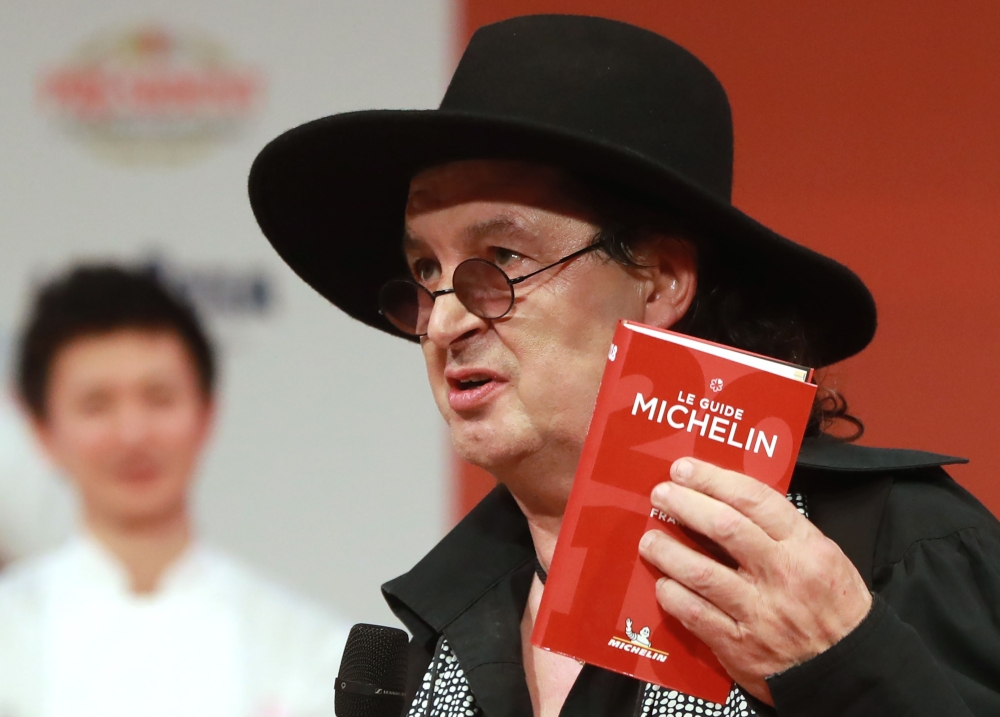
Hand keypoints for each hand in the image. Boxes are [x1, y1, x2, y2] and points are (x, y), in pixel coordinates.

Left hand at [637, 457, 871, 704]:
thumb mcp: (824, 557)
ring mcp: (759, 613)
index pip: (754, 499)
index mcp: (806, 548)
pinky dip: (673, 596)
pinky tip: (664, 584)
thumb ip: (781, 530)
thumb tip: (728, 499)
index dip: (712, 479)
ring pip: (701, 572)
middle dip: (685, 505)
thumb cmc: (834, 607)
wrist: (850, 671)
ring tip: (650, 539)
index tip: (684, 470)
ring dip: (668, 551)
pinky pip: (695, 615)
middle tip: (661, 495)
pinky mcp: (740, 647)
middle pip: (723, 528)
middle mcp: (782, 576)